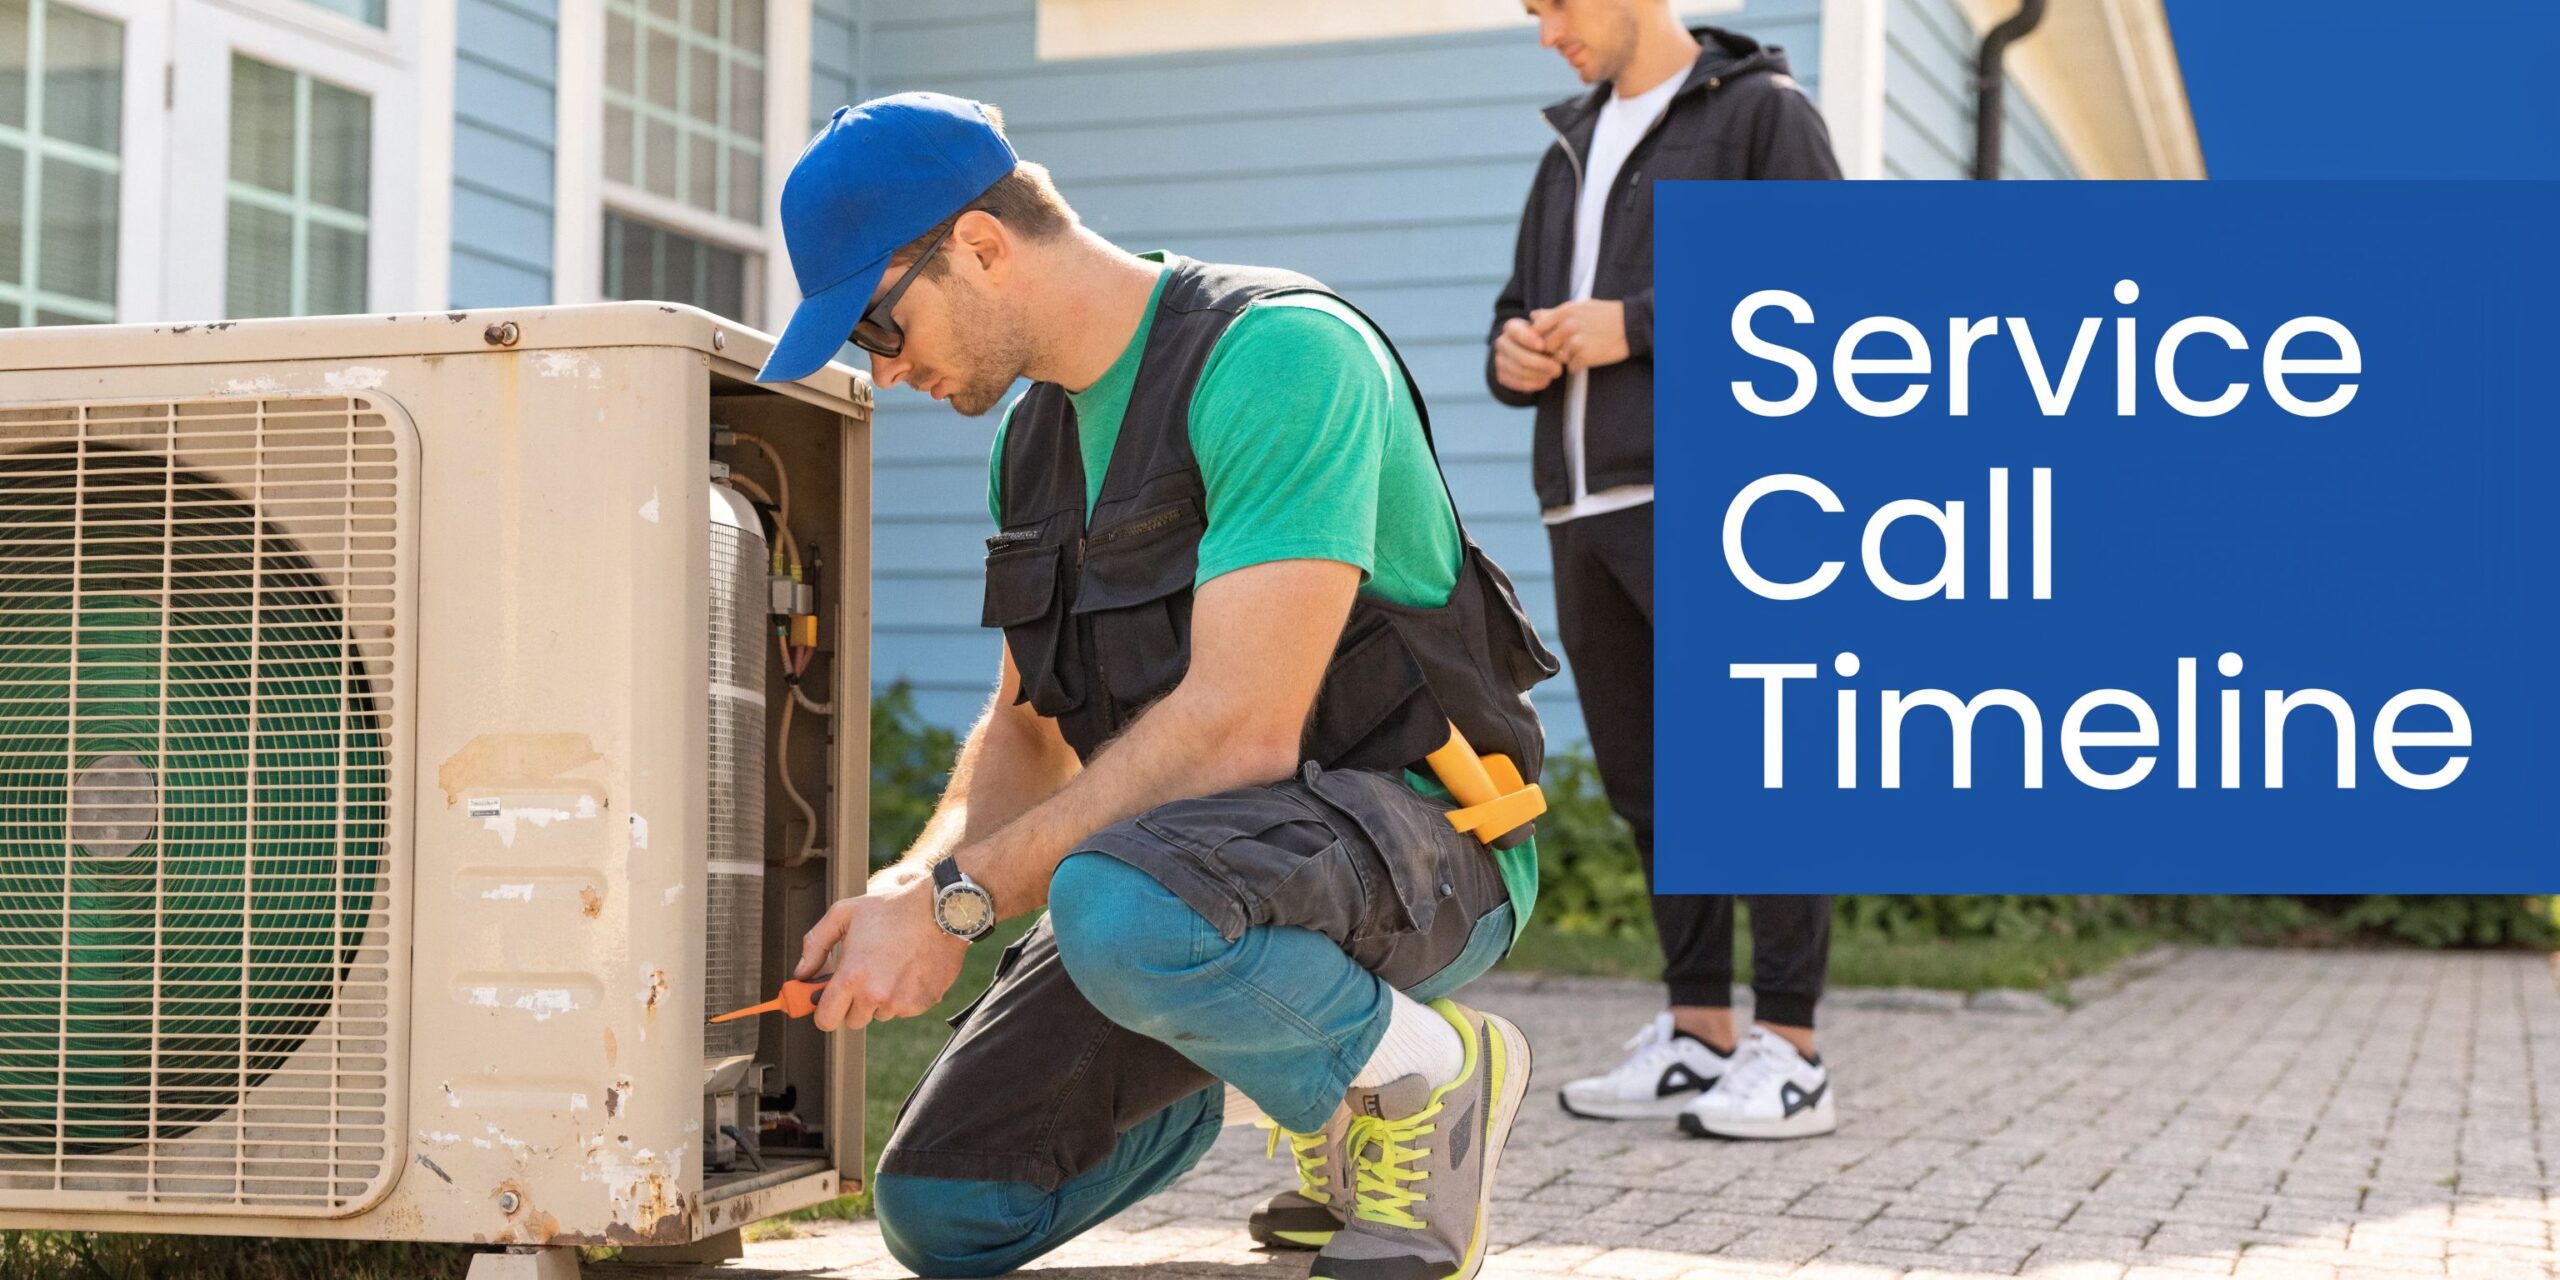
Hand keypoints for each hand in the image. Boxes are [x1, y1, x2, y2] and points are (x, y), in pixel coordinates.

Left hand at [794, 872, 967, 1031]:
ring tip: (890, 966)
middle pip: (853, 1020)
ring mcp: (901, 1002)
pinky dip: (904, 996)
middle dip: (853, 1002)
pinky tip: (909, 970)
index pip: (826, 1019)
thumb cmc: (894, 908)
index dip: (824, 1011)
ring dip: (880, 999)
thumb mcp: (844, 914)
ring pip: (880, 1014)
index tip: (827, 1002)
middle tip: (863, 975)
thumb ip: (815, 945)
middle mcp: (876, 995)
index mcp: (853, 976)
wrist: (941, 909)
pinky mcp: (923, 1003)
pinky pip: (904, 1009)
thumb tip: (802, 973)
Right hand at [1493, 316, 1563, 393]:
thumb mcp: (1548, 331)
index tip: (1543, 346)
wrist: (1530, 352)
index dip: (1529, 339)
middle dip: (1540, 363)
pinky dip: (1533, 384)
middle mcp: (1502, 342)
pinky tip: (1545, 381)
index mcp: (1511, 327)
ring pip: (1519, 371)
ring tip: (1554, 374)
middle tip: (1558, 369)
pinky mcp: (1502, 376)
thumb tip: (1569, 329)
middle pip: (1518, 355)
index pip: (1517, 332)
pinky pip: (1517, 383)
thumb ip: (1555, 332)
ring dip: (1539, 375)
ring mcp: (1500, 360)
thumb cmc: (1543, 338)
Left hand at [1531, 300, 1629, 371]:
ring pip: (1558, 358)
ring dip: (1565, 359)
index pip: (1537, 328)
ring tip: (1577, 352)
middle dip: (1552, 350)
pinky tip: (1587, 358)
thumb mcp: (1579, 307)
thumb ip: (1554, 312)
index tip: (1545, 340)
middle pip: (1546, 346)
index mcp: (1565, 312)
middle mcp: (1568, 327)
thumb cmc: (1605, 314)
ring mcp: (1576, 343)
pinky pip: (1572, 367)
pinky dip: (1578, 366)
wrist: (1630, 325)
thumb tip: (1533, 316)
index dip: (1538, 337)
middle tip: (1563, 349)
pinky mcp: (1586, 357)